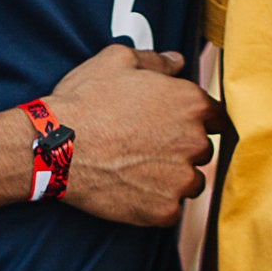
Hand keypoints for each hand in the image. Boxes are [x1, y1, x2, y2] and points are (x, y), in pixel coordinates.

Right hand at [47, 44, 215, 226]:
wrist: (56, 147)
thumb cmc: (85, 101)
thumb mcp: (117, 62)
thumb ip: (156, 61)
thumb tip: (178, 61)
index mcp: (191, 103)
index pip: (216, 116)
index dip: (197, 120)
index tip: (177, 125)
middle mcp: (194, 142)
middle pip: (203, 150)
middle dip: (182, 149)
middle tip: (148, 147)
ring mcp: (181, 180)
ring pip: (192, 182)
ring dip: (174, 178)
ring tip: (140, 171)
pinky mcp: (165, 210)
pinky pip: (172, 210)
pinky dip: (157, 203)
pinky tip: (132, 190)